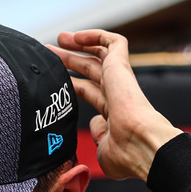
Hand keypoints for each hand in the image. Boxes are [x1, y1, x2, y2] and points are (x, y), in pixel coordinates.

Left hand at [50, 30, 181, 181]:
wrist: (140, 146)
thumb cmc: (124, 156)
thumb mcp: (103, 150)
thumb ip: (98, 136)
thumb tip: (94, 124)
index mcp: (113, 113)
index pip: (91, 92)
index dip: (72, 85)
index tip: (54, 81)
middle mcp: (118, 94)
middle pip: (91, 71)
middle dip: (71, 60)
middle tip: (50, 52)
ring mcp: (120, 81)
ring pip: (100, 54)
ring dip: (79, 45)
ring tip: (59, 38)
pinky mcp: (122, 67)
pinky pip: (113, 42)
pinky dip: (96, 35)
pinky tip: (77, 36)